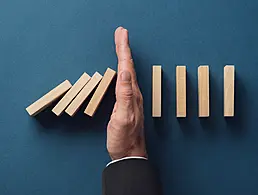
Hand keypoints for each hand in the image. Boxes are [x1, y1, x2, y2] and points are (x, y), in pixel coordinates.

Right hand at [107, 27, 146, 159]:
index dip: (124, 49)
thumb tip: (125, 72)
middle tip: (121, 33)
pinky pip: (124, 82)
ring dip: (123, 57)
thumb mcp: (123, 117)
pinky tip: (121, 70)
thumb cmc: (124, 138)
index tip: (121, 34)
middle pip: (128, 66)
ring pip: (127, 72)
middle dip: (124, 48)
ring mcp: (130, 98)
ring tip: (121, 46)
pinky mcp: (126, 103)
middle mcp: (133, 93)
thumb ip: (125, 95)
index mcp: (132, 94)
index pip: (126, 67)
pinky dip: (122, 70)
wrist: (129, 152)